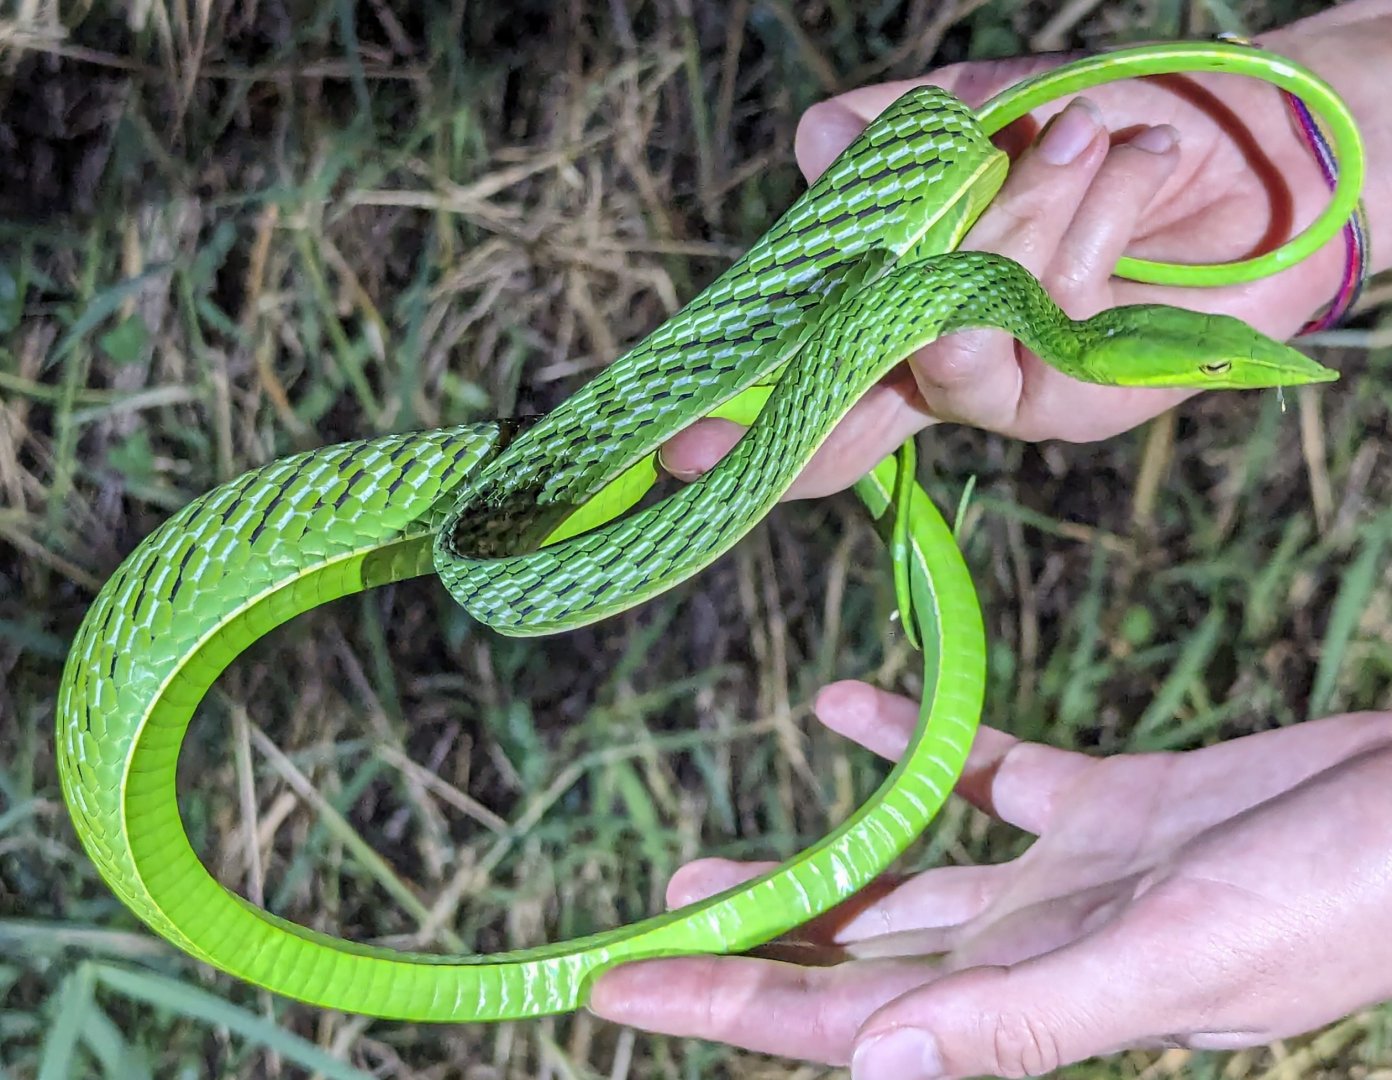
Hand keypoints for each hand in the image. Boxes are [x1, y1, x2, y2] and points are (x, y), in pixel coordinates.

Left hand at [589, 681, 1391, 1077]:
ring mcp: (1071, 877)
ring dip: (810, 866)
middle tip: (646, 923)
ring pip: (904, 877)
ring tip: (706, 859)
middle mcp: (1034, 947)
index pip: (837, 1015)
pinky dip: (917, 743)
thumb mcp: (1175, 955)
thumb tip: (874, 1066)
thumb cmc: (1332, 895)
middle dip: (746, 948)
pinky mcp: (1110, 804)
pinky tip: (845, 703)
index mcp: (1030, 999)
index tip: (612, 985)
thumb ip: (1028, 1016)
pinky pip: (987, 774)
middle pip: (851, 955)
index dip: (722, 1001)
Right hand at [662, 36, 1351, 495]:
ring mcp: (1000, 388)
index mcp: (894, 299)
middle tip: (728, 409)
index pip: (799, 368)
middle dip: (786, 421)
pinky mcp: (1071, 402)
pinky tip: (1119, 153)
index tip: (674, 441)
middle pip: (839, 422)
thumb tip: (811, 143)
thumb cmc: (1110, 130)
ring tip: (1083, 130)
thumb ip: (903, 134)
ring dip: (1014, 216)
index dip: (738, 413)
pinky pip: (1034, 318)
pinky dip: (1074, 219)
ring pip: (944, 332)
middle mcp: (932, 360)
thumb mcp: (992, 109)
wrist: (1258, 154)